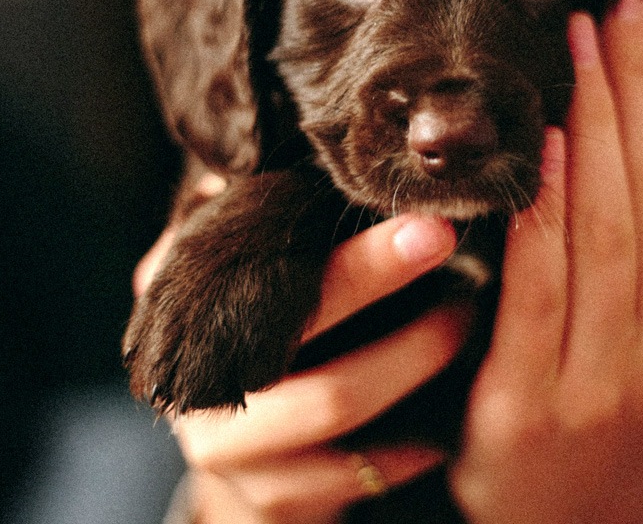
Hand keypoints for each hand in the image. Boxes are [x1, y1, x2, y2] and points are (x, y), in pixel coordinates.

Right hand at [134, 206, 462, 523]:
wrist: (251, 442)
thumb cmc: (265, 322)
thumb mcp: (254, 260)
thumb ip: (263, 210)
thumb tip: (304, 152)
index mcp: (177, 294)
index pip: (263, 261)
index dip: (351, 252)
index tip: (427, 226)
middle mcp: (190, 372)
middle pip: (300, 328)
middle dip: (382, 283)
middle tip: (452, 248)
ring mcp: (224, 445)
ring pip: (333, 402)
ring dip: (412, 359)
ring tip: (465, 318)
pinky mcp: (267, 498)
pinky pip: (348, 476)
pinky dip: (407, 444)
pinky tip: (447, 413)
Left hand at [450, 0, 642, 523]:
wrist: (560, 517)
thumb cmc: (602, 398)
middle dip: (639, 86)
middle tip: (611, 7)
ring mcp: (609, 377)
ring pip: (614, 227)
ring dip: (598, 127)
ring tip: (578, 49)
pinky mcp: (534, 401)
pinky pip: (545, 285)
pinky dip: (546, 208)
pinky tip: (538, 142)